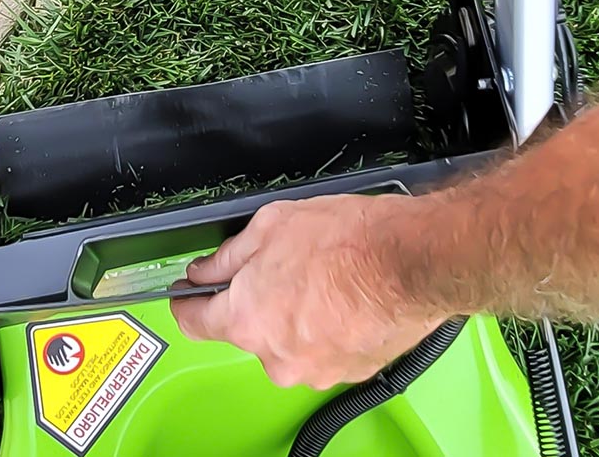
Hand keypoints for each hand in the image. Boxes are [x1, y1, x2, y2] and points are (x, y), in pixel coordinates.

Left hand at [171, 195, 446, 388]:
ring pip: (286, 340)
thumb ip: (228, 255)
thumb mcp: (271, 225)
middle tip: (280, 263)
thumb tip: (207, 269)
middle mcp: (275, 357)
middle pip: (246, 329)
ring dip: (294, 313)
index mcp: (246, 320)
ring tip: (322, 276)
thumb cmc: (348, 242)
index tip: (188, 292)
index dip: (187, 301)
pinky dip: (325, 326)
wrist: (411, 262)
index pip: (193, 322)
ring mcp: (313, 370)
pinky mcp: (348, 372)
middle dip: (255, 298)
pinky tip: (342, 295)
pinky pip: (321, 348)